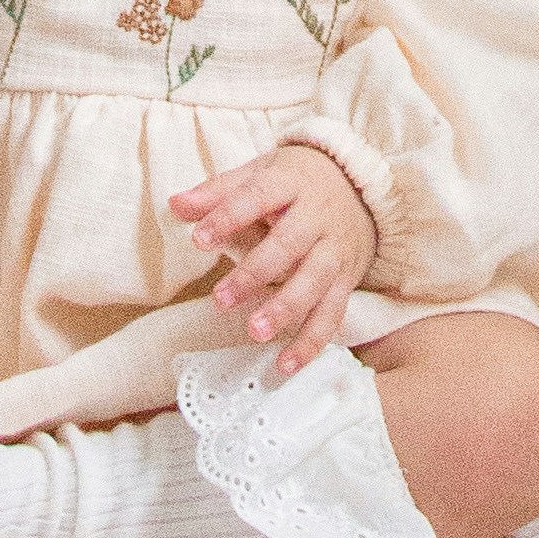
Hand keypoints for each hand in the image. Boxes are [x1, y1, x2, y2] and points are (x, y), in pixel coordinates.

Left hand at [169, 145, 374, 376]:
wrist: (363, 187)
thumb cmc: (299, 182)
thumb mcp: (261, 172)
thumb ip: (218, 192)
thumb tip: (175, 204)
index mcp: (291, 183)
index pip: (258, 197)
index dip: (228, 217)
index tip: (199, 240)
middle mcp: (317, 217)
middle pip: (288, 245)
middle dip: (254, 274)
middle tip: (221, 300)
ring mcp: (334, 250)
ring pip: (313, 282)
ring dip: (285, 310)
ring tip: (255, 332)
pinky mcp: (346, 280)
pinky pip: (332, 314)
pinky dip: (311, 342)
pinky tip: (285, 364)